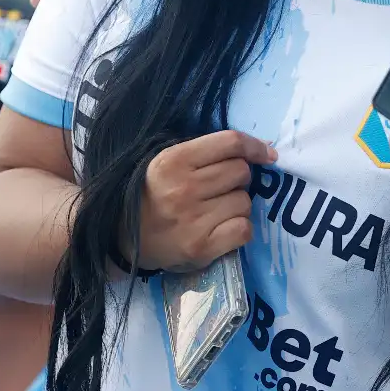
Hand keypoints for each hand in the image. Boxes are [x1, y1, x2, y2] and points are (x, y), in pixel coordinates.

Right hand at [136, 130, 277, 271]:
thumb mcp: (169, 163)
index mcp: (173, 161)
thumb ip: (206, 153)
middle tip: (221, 188)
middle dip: (239, 178)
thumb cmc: (152, 194)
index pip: (230, 143)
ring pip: (245, 202)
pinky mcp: (201, 248)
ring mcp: (192, 220)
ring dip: (237, 205)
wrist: (122, 238)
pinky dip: (239, 228)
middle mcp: (183, 189)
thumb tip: (263, 149)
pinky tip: (222, 228)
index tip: (267, 154)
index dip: (254, 146)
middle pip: (241, 172)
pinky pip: (244, 229)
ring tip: (216, 210)